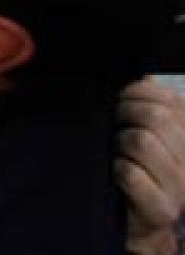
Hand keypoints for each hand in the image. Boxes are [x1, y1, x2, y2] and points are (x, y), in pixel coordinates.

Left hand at [117, 79, 184, 254]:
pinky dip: (117, 169)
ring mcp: (180, 187)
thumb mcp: (142, 126)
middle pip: (157, 118)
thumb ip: (146, 100)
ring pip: (142, 142)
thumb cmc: (133, 162)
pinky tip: (117, 173)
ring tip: (117, 151)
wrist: (133, 216)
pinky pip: (130, 174)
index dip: (137, 92)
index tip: (122, 99)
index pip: (169, 99)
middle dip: (126, 114)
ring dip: (119, 143)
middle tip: (116, 123)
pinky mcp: (161, 209)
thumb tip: (142, 76)